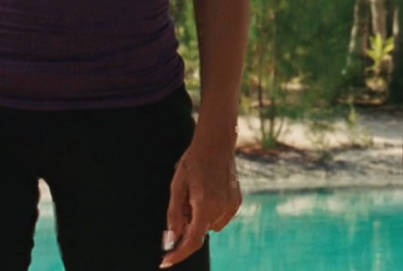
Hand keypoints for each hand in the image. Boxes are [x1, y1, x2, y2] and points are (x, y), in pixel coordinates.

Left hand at [161, 121, 241, 268]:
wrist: (217, 143)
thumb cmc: (193, 162)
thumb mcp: (177, 187)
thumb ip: (174, 216)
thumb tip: (171, 240)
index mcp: (205, 205)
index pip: (192, 241)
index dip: (178, 254)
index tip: (166, 261)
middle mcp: (221, 208)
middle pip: (199, 231)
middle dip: (187, 225)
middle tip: (183, 202)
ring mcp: (231, 206)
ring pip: (209, 225)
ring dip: (199, 218)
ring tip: (196, 194)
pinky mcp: (236, 202)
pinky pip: (219, 218)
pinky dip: (210, 212)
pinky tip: (208, 192)